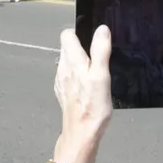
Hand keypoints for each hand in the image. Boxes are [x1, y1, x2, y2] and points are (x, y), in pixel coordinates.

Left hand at [55, 26, 111, 152]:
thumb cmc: (93, 106)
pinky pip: (67, 76)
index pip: (66, 35)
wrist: (81, 132)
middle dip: (80, 47)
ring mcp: (60, 81)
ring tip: (94, 71)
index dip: (78, 32)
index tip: (91, 39)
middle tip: (97, 56)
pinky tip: (87, 85)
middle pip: (66, 48)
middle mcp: (62, 68)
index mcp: (72, 61)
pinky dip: (76, 76)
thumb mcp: (101, 76)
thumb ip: (100, 51)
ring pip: (67, 62)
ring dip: (78, 62)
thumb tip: (102, 29)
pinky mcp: (62, 92)